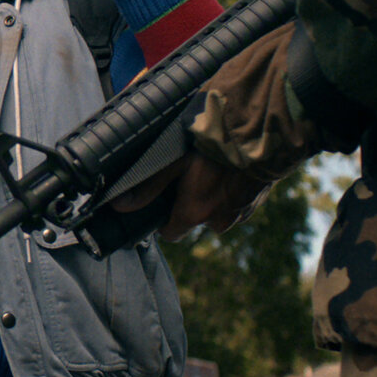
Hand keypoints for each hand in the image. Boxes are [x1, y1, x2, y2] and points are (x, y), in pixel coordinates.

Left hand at [112, 151, 258, 240]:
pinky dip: (230, 195)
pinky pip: (236, 207)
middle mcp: (217, 223)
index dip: (164, 221)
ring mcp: (239, 216)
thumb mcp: (173, 165)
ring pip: (217, 214)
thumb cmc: (211, 151)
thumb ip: (147, 188)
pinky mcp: (255, 206)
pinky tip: (228, 175)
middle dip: (190, 206)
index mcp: (193, 215)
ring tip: (211, 174)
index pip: (171, 234)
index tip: (164, 205)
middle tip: (190, 179)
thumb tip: (119, 206)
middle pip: (194, 222)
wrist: (256, 141)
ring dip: (212, 200)